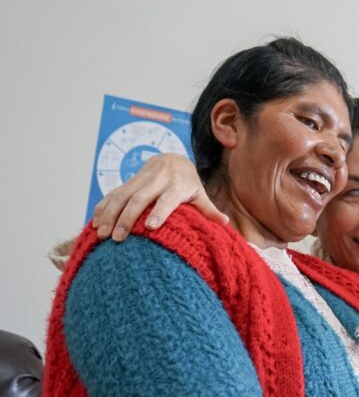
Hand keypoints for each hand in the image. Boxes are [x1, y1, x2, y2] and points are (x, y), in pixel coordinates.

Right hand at [91, 153, 227, 240]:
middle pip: (140, 198)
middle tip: (119, 238)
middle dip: (128, 217)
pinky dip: (103, 206)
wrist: (172, 159)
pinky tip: (95, 221)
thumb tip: (226, 223)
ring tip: (102, 233)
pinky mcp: (128, 181)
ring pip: (122, 195)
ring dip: (110, 214)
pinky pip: (113, 193)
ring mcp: (140, 180)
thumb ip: (209, 208)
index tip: (152, 227)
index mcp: (177, 185)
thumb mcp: (200, 193)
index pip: (167, 199)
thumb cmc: (188, 182)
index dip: (160, 211)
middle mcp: (157, 180)